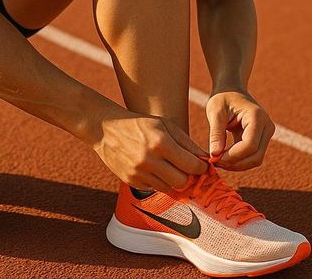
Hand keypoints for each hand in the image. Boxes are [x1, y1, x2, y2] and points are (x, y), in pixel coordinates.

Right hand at [92, 109, 208, 191]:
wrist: (105, 129)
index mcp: (161, 143)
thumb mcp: (165, 125)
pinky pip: (153, 188)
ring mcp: (139, 173)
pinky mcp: (131, 181)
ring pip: (169, 188)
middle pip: (182, 182)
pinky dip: (158, 181)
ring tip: (169, 166)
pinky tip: (153, 168)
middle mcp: (150, 160)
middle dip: (189, 176)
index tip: (202, 165)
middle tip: (188, 168)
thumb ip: (187, 143)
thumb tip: (206, 159)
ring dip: (173, 179)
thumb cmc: (139, 124)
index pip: (192, 165)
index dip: (201, 167)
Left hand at [206, 90, 273, 170]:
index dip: (233, 156)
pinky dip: (238, 161)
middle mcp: (266, 126)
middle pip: (256, 156)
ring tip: (217, 160)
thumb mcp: (215, 111)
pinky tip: (222, 157)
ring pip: (255, 160)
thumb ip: (216, 133)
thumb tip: (214, 155)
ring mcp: (266, 134)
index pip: (250, 145)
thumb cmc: (222, 97)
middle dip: (235, 163)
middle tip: (214, 162)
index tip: (214, 158)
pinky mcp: (261, 140)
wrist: (231, 90)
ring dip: (237, 165)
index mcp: (257, 117)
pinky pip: (252, 157)